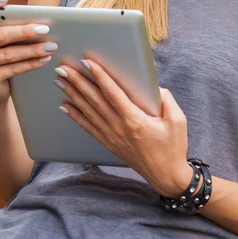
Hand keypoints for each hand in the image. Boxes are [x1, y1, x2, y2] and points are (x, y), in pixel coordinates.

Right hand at [0, 0, 57, 104]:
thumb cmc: (6, 55)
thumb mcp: (6, 40)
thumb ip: (14, 27)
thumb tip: (42, 21)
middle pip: (0, 35)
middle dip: (25, 32)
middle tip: (45, 29)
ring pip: (9, 53)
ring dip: (33, 50)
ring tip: (51, 46)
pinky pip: (13, 68)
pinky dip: (31, 63)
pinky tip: (45, 59)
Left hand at [54, 59, 192, 196]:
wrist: (166, 176)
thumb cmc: (173, 147)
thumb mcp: (178, 120)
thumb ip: (166, 99)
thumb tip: (153, 86)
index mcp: (135, 120)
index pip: (113, 93)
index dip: (100, 76)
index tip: (87, 62)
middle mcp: (119, 127)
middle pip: (95, 100)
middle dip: (78, 82)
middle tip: (63, 67)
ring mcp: (112, 136)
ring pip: (88, 111)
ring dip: (73, 95)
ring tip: (60, 81)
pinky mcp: (109, 143)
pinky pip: (88, 127)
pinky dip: (75, 116)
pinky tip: (65, 106)